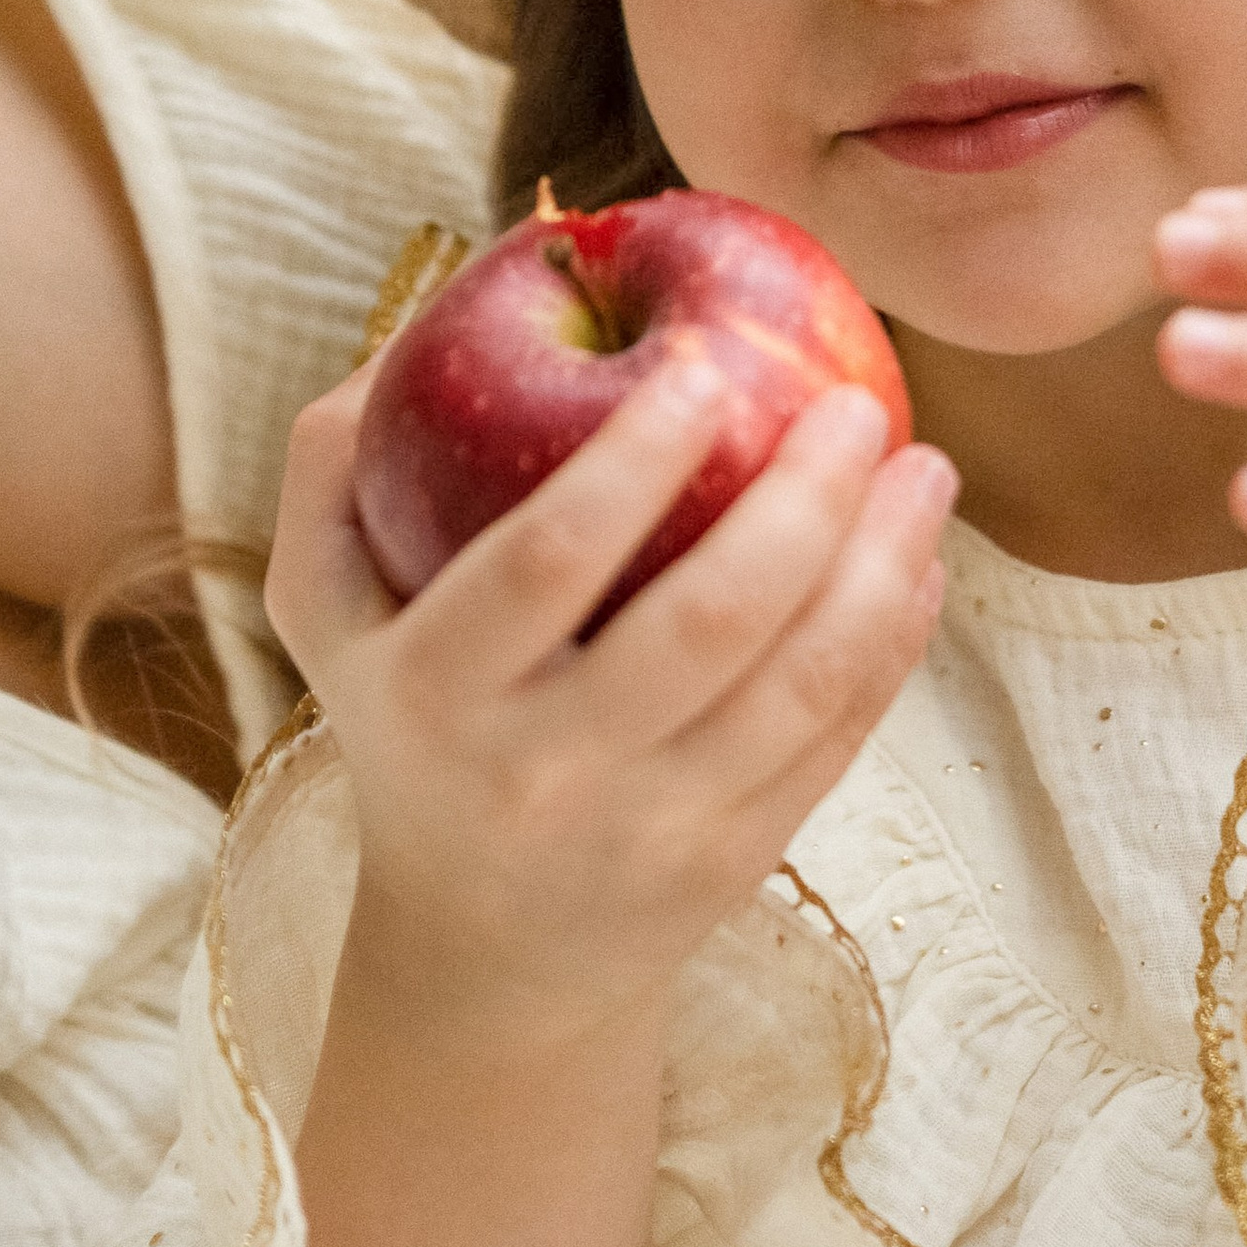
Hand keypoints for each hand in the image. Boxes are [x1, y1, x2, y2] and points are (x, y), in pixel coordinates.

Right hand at [267, 355, 957, 1040]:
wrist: (478, 955)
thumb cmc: (407, 720)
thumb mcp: (323, 605)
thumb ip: (338, 455)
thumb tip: (454, 291)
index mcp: (435, 690)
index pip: (544, 559)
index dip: (632, 458)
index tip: (706, 362)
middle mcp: (544, 771)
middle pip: (706, 620)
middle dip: (800, 496)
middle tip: (856, 401)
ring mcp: (651, 829)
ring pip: (798, 683)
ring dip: (881, 563)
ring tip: (922, 466)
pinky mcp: (737, 861)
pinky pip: (836, 738)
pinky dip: (892, 641)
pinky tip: (920, 559)